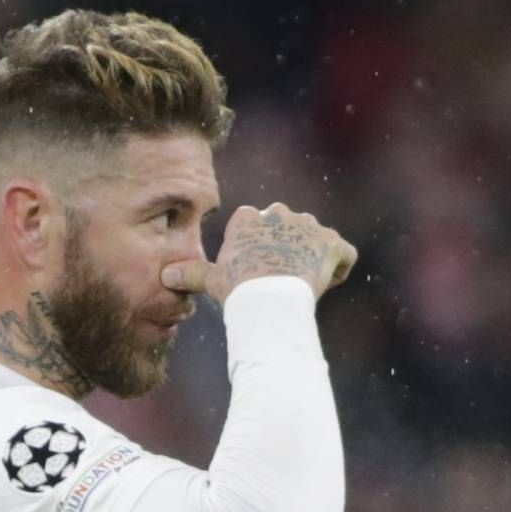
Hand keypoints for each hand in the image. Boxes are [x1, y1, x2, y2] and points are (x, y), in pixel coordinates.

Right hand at [162, 203, 357, 301]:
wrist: (268, 298)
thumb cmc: (237, 288)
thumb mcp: (212, 280)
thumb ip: (192, 274)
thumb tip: (165, 275)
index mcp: (249, 218)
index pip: (258, 227)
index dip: (260, 250)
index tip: (256, 271)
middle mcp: (280, 213)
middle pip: (289, 229)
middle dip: (288, 249)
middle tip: (279, 279)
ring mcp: (310, 226)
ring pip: (317, 240)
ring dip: (314, 258)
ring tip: (301, 286)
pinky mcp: (333, 243)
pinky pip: (345, 254)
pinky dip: (339, 268)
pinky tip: (326, 285)